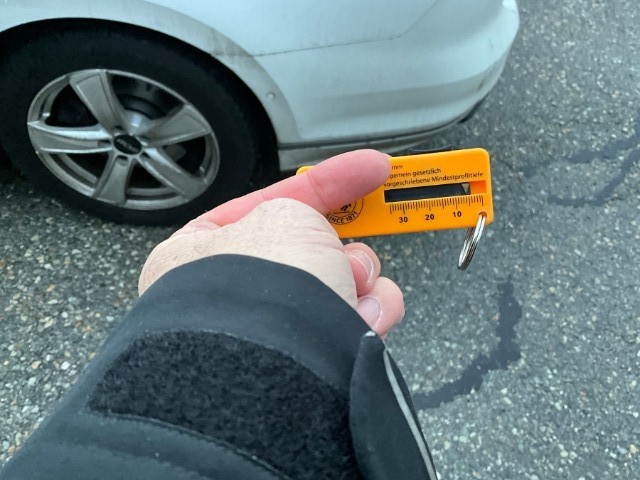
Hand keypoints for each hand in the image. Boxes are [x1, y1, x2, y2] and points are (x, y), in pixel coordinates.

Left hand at [139, 150, 403, 336]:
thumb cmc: (253, 294)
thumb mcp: (284, 215)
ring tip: (356, 288)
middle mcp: (234, 295)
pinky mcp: (309, 362)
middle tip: (358, 247)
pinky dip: (368, 316)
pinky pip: (351, 323)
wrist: (268, 373)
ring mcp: (272, 332)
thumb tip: (319, 241)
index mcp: (201, 252)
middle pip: (311, 249)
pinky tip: (364, 319)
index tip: (371, 169)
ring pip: (340, 286)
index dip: (328, 181)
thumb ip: (304, 209)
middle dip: (346, 246)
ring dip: (360, 281)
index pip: (271, 201)